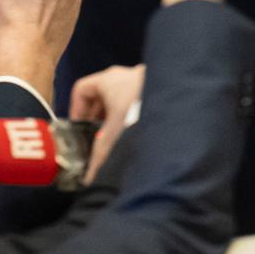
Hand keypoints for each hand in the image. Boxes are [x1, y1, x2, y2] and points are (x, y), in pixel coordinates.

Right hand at [70, 64, 145, 180]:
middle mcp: (122, 76)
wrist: (178, 101)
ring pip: (117, 98)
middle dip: (95, 117)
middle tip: (95, 136)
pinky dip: (129, 113)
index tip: (78, 128)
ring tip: (115, 136)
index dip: (76, 109)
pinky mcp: (153, 87)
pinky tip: (134, 130)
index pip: (80, 90)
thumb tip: (88, 177)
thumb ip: (100, 154)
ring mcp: (139, 79)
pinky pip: (133, 100)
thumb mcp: (116, 132)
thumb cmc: (142, 108)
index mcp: (107, 80)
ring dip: (113, 116)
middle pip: (99, 95)